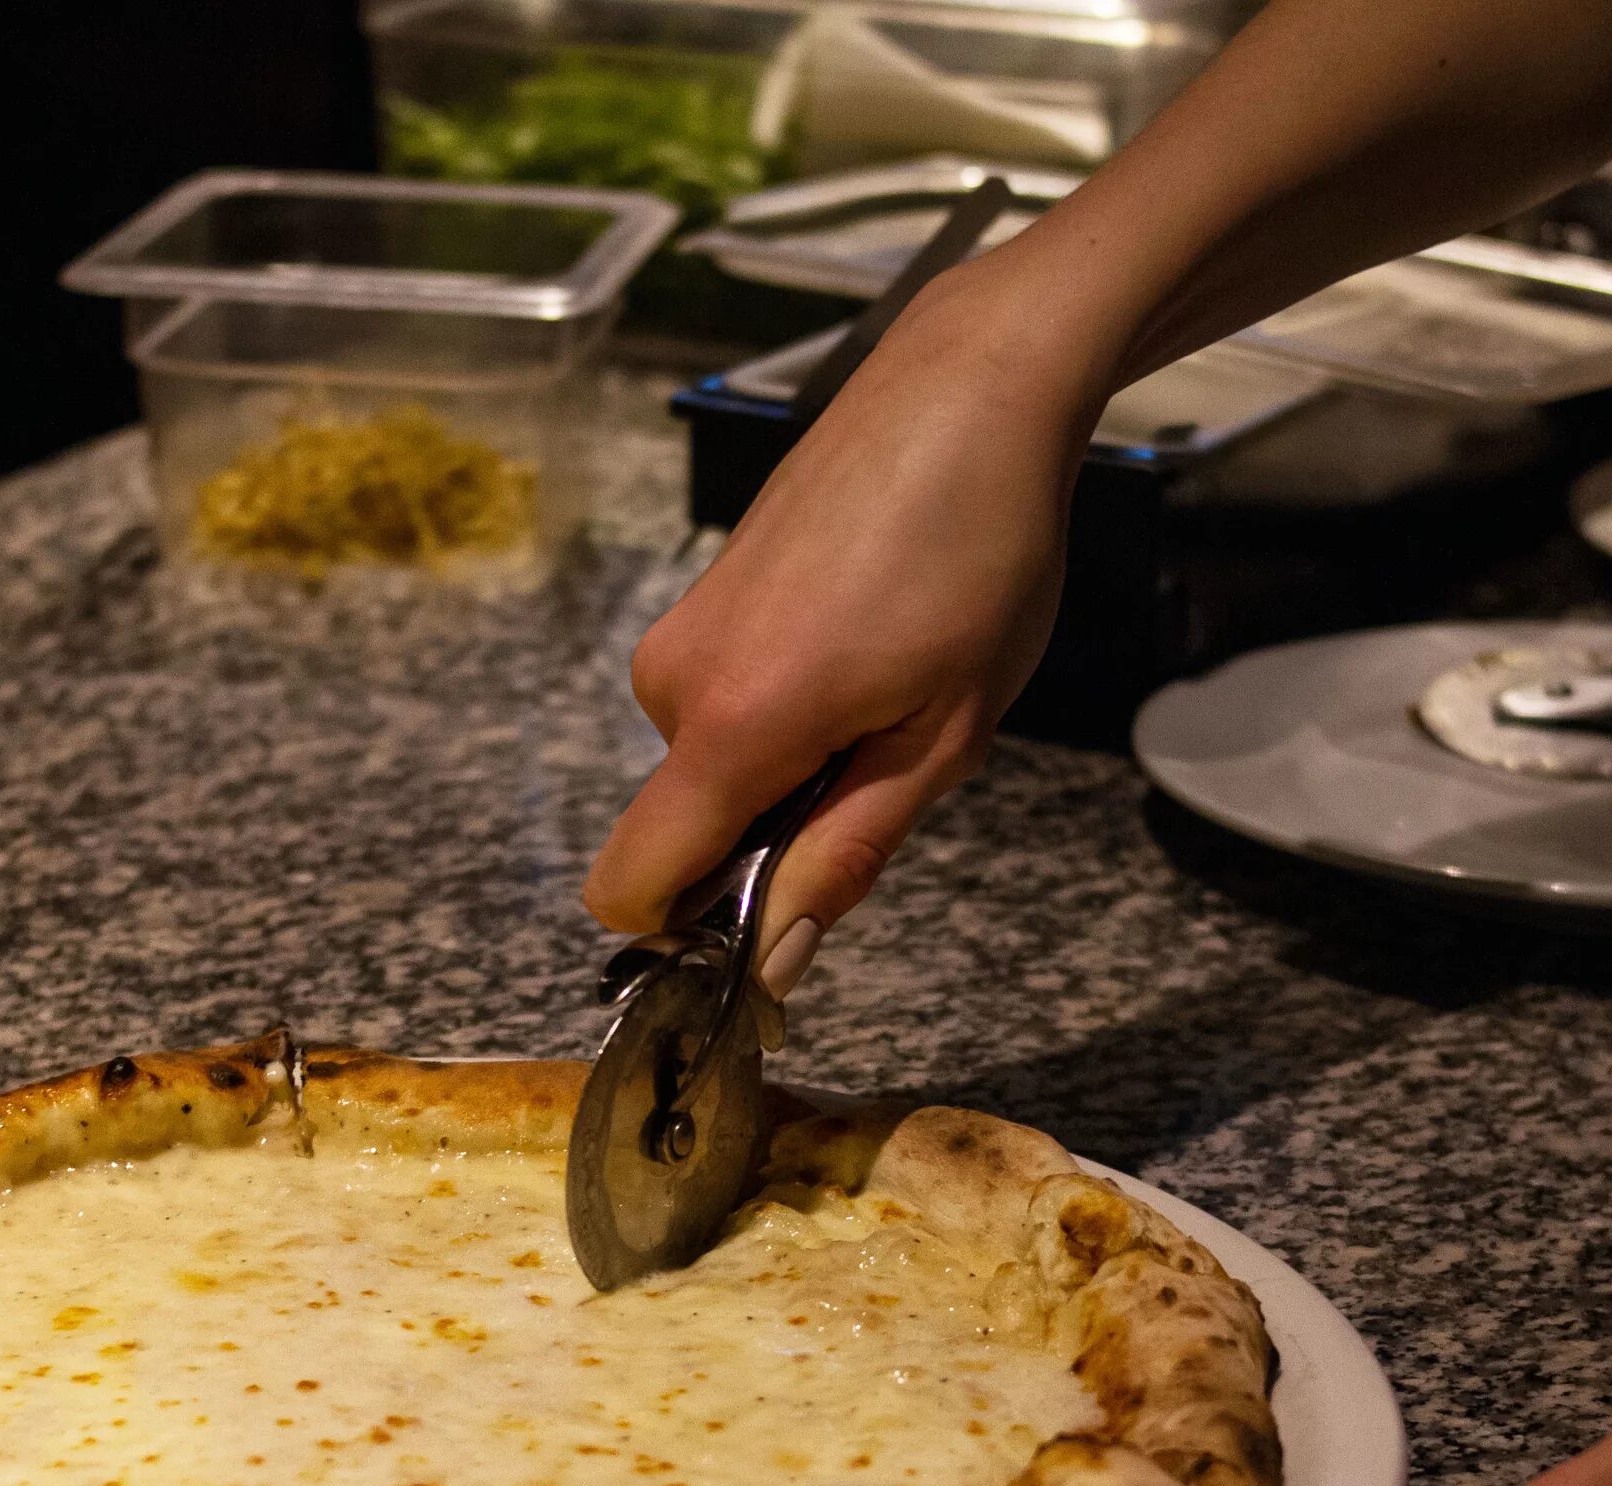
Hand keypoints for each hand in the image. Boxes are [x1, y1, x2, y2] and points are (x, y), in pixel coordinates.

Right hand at [583, 262, 1105, 986]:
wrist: (968, 390)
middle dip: (779, 832)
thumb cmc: (979, 556)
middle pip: (689, 833)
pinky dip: (791, 708)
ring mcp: (681, 632)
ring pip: (716, 768)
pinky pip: (727, 705)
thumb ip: (846, 856)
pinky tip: (871, 640)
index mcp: (730, 727)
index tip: (785, 915)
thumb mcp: (942, 738)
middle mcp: (672, 683)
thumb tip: (770, 968)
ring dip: (798, 764)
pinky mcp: (702, 598)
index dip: (693, 938)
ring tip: (895, 681)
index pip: (631, 889)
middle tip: (894, 751)